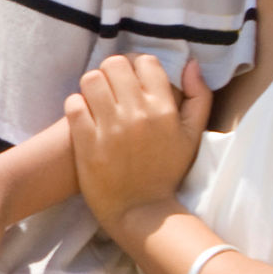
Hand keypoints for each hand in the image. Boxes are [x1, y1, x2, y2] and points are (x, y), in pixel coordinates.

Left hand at [68, 53, 209, 232]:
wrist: (141, 211)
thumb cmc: (167, 172)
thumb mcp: (193, 136)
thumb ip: (199, 96)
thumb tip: (190, 64)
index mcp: (164, 109)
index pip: (145, 62)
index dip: (137, 66)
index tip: (133, 79)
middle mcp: (137, 114)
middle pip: (115, 64)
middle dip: (112, 72)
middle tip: (112, 88)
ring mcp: (110, 127)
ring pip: (91, 79)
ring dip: (92, 86)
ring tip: (96, 99)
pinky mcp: (86, 141)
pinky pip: (74, 104)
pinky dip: (76, 105)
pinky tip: (84, 115)